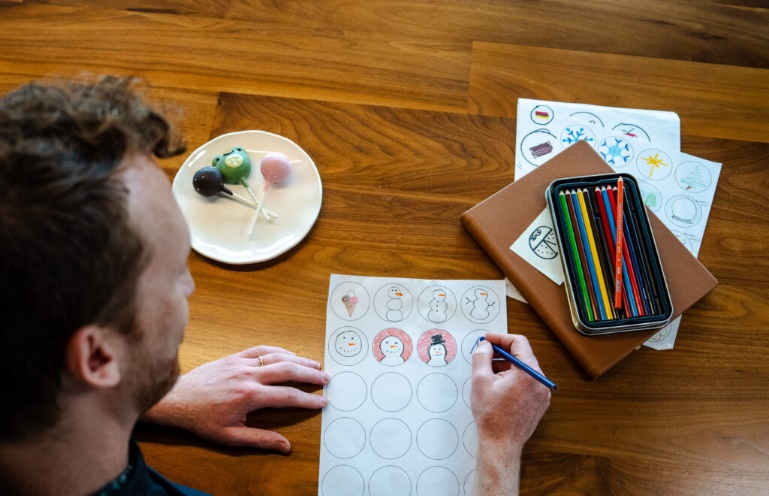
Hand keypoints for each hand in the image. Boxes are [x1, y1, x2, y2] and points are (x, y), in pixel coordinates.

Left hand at [141, 345, 328, 452]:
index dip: (307, 400)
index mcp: (249, 396)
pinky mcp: (234, 356)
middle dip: (310, 375)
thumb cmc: (201, 419)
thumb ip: (260, 439)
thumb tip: (285, 447)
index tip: (322, 402)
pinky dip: (279, 351)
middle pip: (288, 371)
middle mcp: (248, 376)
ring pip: (277, 357)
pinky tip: (289, 354)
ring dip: (299, 360)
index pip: (287, 396)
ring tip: (315, 365)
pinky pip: (261, 349)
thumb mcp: (230, 436)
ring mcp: (241, 363)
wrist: (176, 399)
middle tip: (326, 379)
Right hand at [470, 333, 550, 494]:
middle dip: (502, 353)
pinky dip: (514, 378)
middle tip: (485, 355)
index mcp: (529, 373)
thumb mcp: (480, 380)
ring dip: (507, 366)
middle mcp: (540, 381)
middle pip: (523, 355)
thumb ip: (481, 355)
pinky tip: (498, 385)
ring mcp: (542, 393)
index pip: (519, 343)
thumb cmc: (491, 415)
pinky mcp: (540, 402)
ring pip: (525, 369)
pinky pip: (528, 381)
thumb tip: (485, 345)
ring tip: (489, 372)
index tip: (487, 339)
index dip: (501, 338)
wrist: (501, 444)